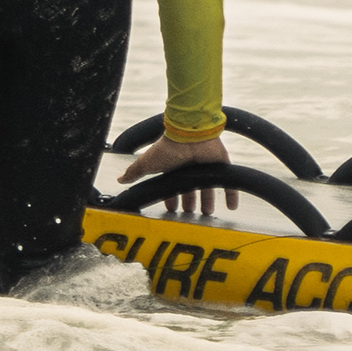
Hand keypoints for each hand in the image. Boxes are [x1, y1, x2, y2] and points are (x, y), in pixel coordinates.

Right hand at [115, 133, 237, 215]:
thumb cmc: (167, 147)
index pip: (173, 188)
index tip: (172, 209)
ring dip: (208, 201)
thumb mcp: (147, 162)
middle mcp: (190, 169)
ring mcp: (206, 168)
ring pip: (208, 189)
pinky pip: (228, 184)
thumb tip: (120, 179)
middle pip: (191, 190)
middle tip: (191, 214)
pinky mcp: (221, 167)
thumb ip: (134, 171)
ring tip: (208, 213)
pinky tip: (232, 206)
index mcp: (174, 169)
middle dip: (190, 203)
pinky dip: (230, 195)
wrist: (189, 135)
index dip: (172, 199)